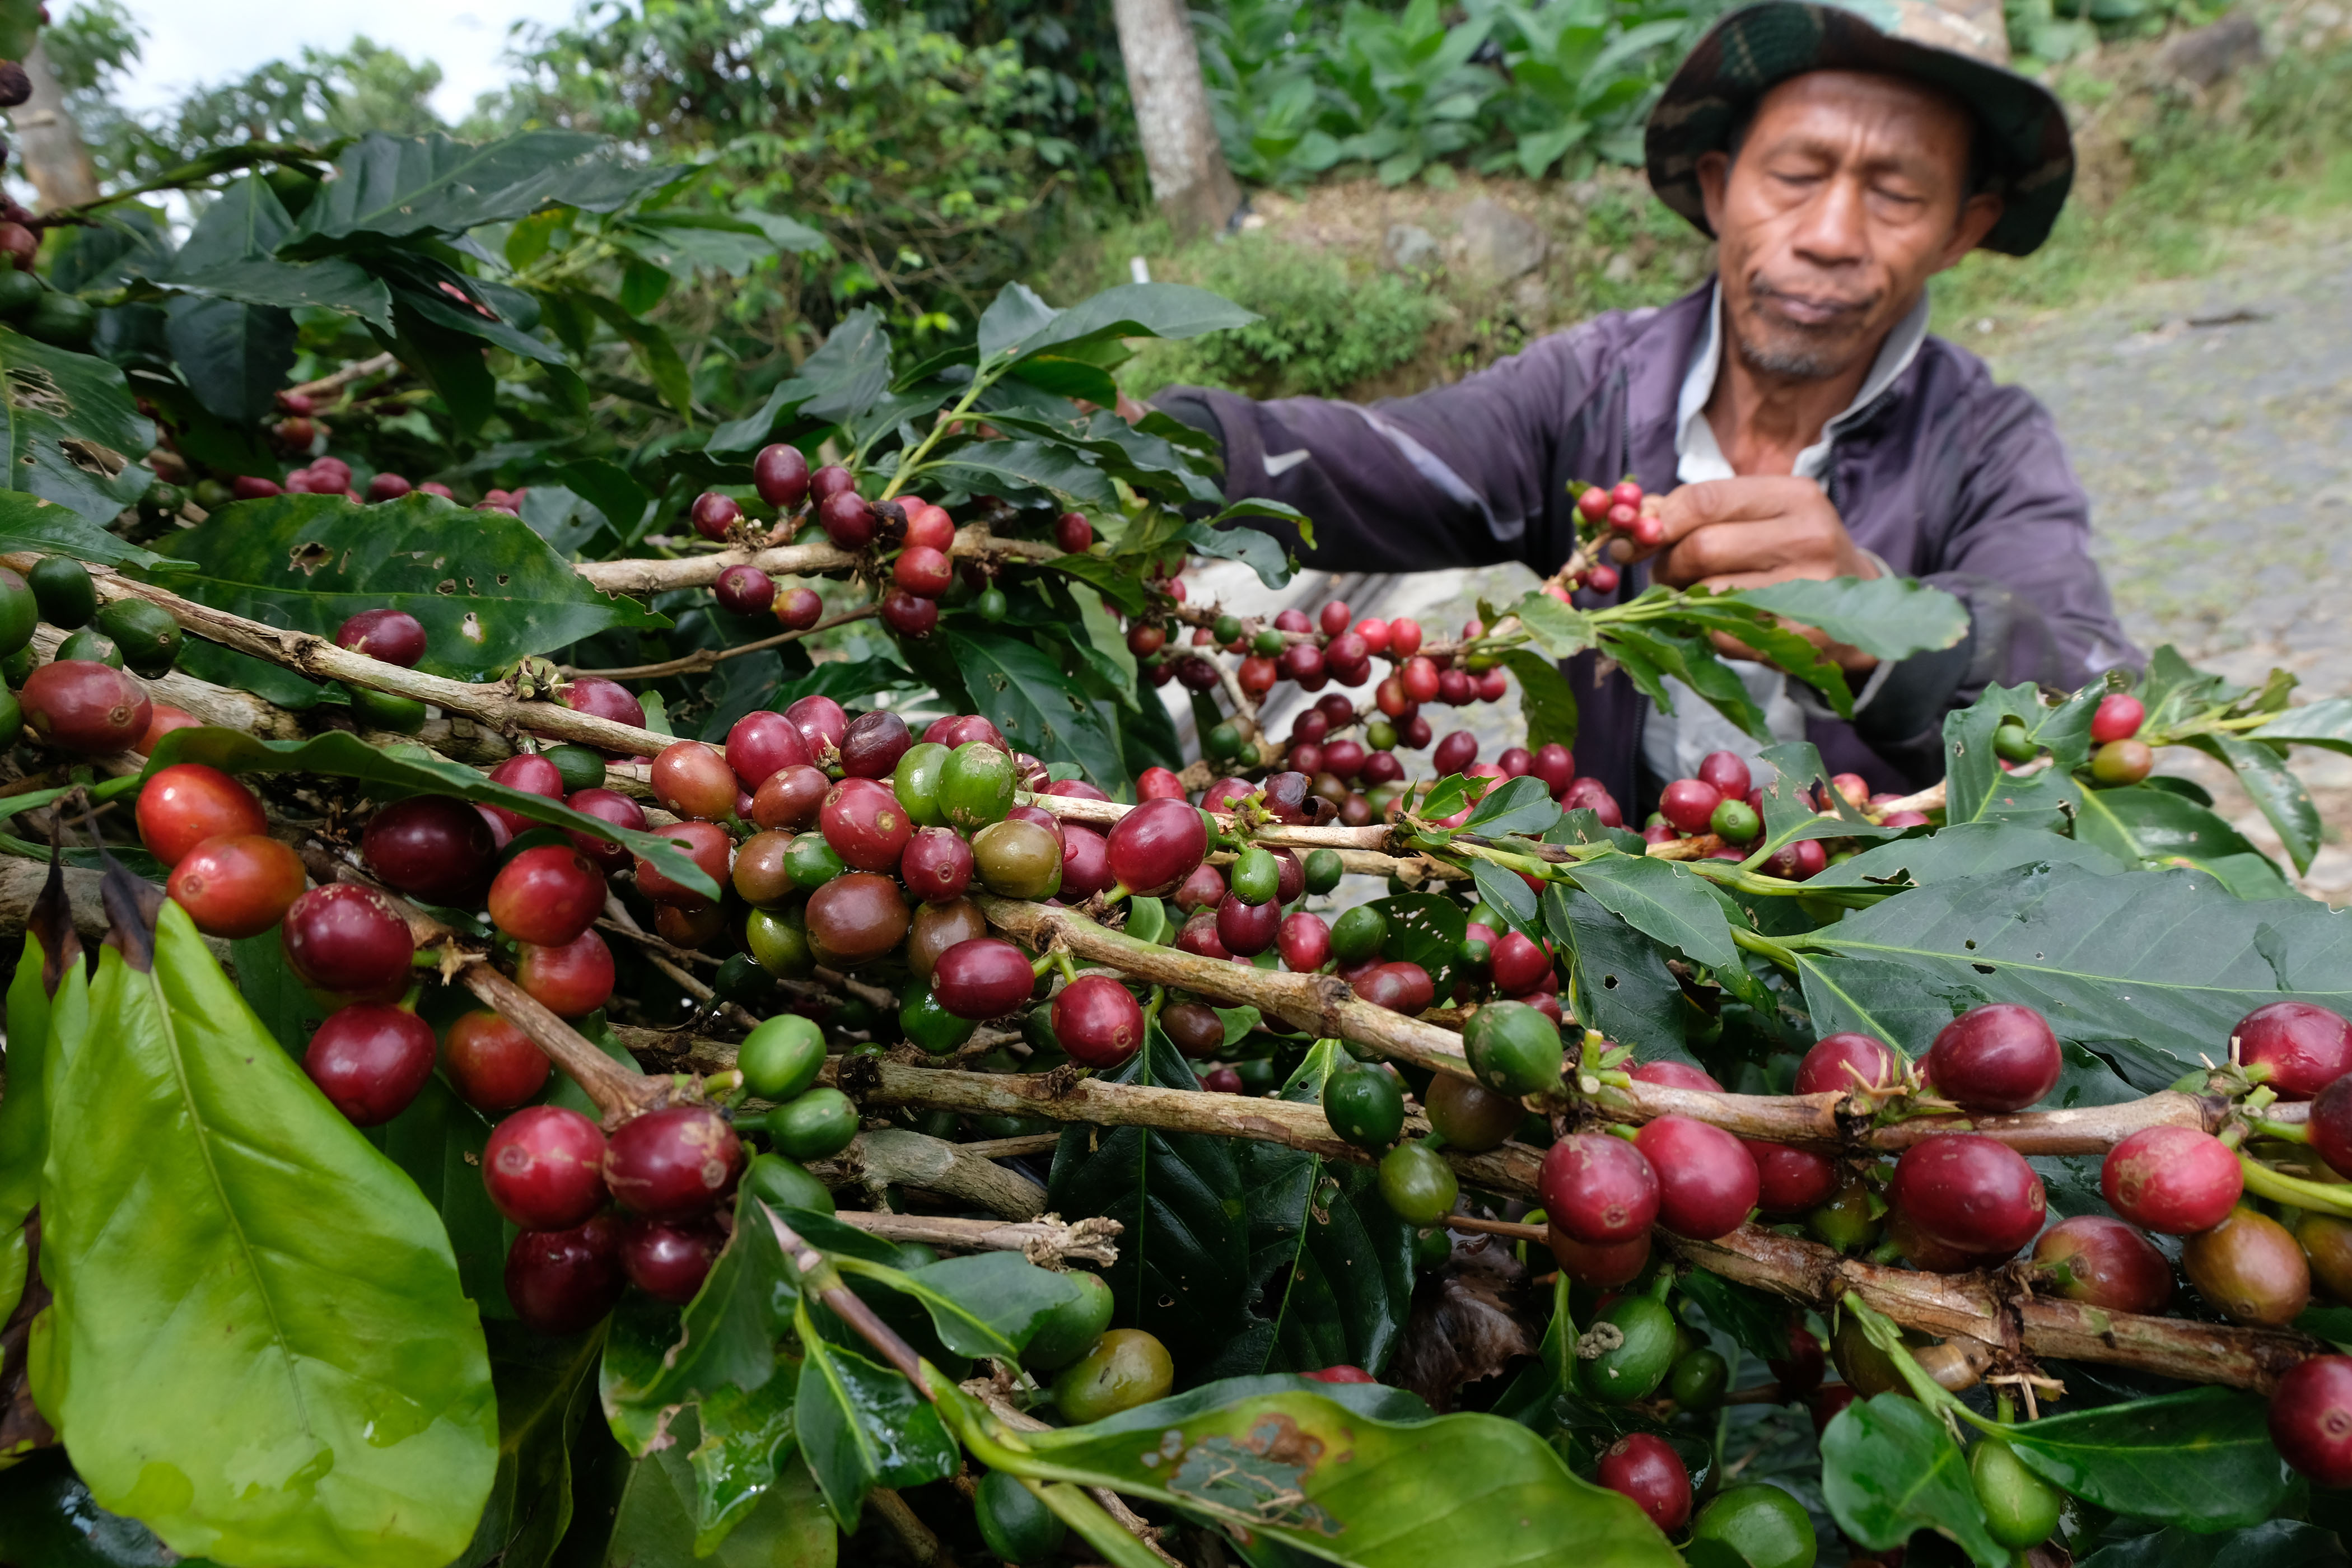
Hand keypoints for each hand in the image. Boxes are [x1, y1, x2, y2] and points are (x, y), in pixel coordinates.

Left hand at [1611, 477, 1881, 670]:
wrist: (1857, 609)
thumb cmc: (1790, 554)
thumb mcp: (1759, 517)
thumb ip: (1699, 513)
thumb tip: (1634, 520)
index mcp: (1794, 496)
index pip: (1704, 499)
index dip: (1657, 521)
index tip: (1635, 539)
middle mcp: (1808, 537)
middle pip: (1700, 548)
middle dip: (1667, 565)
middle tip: (1667, 576)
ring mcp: (1807, 589)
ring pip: (1705, 594)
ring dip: (1681, 601)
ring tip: (1692, 598)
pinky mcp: (1799, 637)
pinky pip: (1719, 635)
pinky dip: (1704, 632)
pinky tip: (1717, 624)